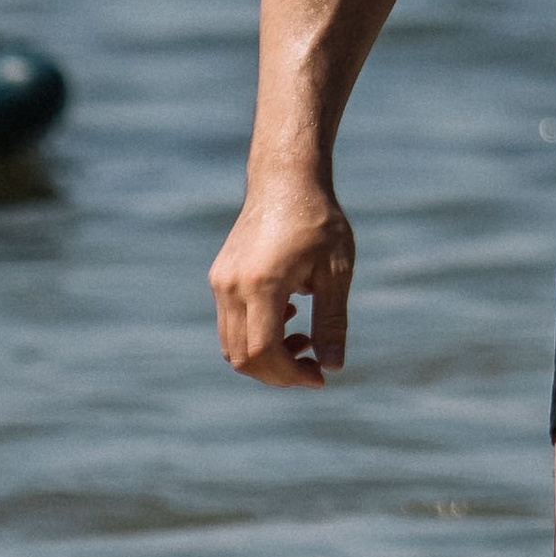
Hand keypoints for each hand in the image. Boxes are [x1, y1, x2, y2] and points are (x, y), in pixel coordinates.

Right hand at [209, 179, 355, 385]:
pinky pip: (229, 324)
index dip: (290, 375)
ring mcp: (221, 282)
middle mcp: (233, 286)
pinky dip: (254, 335)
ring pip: (231, 345)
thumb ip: (332, 321)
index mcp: (263, 284)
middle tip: (313, 365)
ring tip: (302, 338)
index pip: (263, 352)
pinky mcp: (219, 277)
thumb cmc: (318, 221)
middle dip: (278, 373)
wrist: (286, 180)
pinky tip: (288, 314)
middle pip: (242, 357)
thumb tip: (333, 367)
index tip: (319, 377)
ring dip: (265, 356)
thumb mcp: (336, 271)